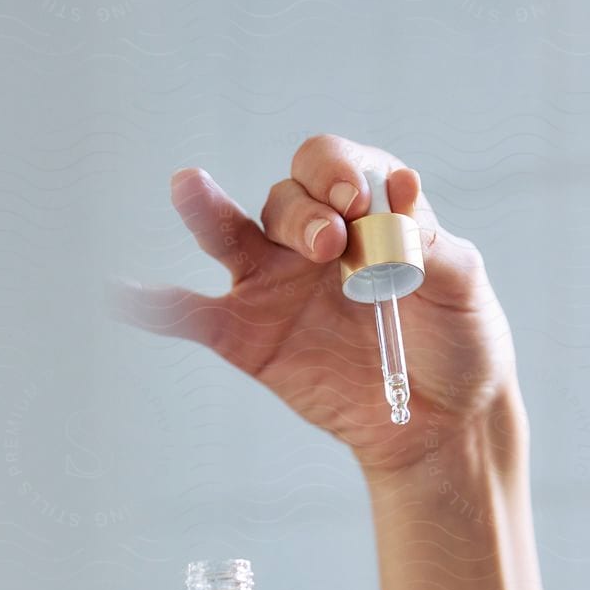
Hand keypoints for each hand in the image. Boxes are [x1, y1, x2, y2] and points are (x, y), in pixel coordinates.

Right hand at [107, 133, 519, 477]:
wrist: (442, 423)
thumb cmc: (458, 341)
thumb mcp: (461, 285)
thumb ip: (430, 242)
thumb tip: (399, 189)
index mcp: (365, 211)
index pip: (335, 166)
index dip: (337, 172)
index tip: (356, 201)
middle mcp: (313, 238)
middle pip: (286, 198)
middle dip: (303, 211)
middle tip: (329, 245)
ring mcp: (275, 286)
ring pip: (229, 233)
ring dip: (210, 211)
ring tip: (191, 187)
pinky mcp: (250, 339)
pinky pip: (197, 317)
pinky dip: (161, 307)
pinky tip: (129, 294)